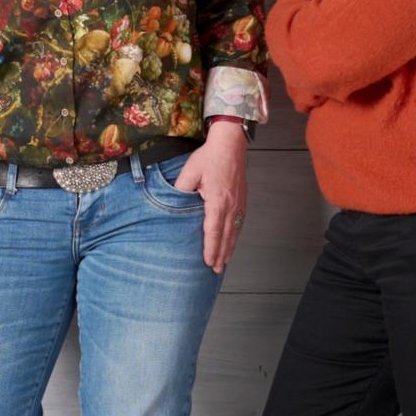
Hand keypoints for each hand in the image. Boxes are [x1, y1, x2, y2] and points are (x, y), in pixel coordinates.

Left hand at [175, 122, 249, 272]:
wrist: (230, 145)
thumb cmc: (209, 157)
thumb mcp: (190, 171)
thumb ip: (181, 188)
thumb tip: (173, 202)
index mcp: (217, 201)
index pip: (213, 230)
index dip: (211, 248)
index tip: (209, 262)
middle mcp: (231, 205)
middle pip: (226, 236)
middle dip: (221, 254)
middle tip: (217, 270)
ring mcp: (239, 204)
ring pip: (235, 231)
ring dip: (230, 248)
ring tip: (225, 262)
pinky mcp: (242, 200)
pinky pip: (239, 223)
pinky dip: (235, 236)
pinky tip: (232, 242)